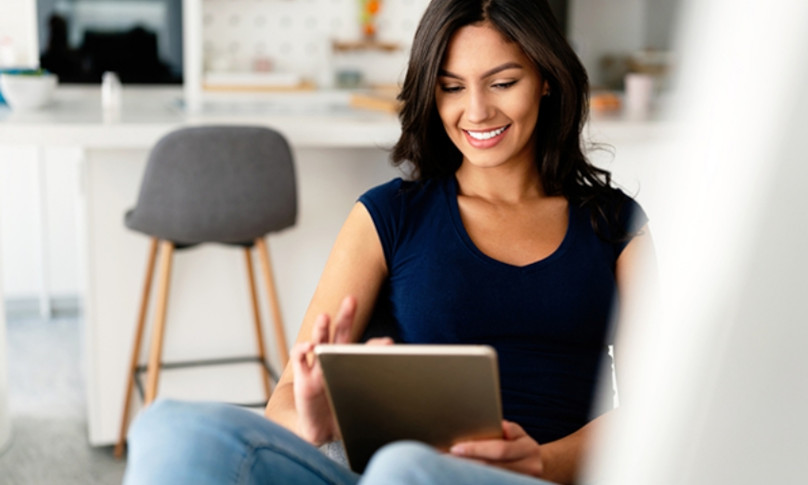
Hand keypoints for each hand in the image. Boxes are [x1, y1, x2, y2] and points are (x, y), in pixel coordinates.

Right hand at [291, 296, 392, 444]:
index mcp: (350, 363)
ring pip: (319, 341)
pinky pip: (299, 358)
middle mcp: (334, 360)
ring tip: (324, 317)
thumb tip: (395, 367)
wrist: (324, 434)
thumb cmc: (345, 411)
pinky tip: (310, 346)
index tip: (388, 344)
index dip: (374, 344)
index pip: (362, 347)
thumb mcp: (363, 395)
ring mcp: (317, 368)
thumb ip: (378, 380)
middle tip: (351, 300)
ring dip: (321, 328)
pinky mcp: (303, 379)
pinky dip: (302, 349)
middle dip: (345, 316)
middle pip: (340, 333)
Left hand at [449, 420, 543, 477]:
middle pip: (493, 468)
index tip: (455, 448)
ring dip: (469, 474)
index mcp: (528, 450)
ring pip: (492, 479)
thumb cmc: (520, 444)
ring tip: (449, 468)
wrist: (537, 465)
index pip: (499, 450)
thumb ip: (509, 429)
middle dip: (468, 463)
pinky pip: (492, 482)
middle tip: (446, 459)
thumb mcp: (518, 432)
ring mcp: (522, 481)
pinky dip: (476, 479)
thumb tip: (499, 426)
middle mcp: (529, 468)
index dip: (477, 449)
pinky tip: (462, 476)